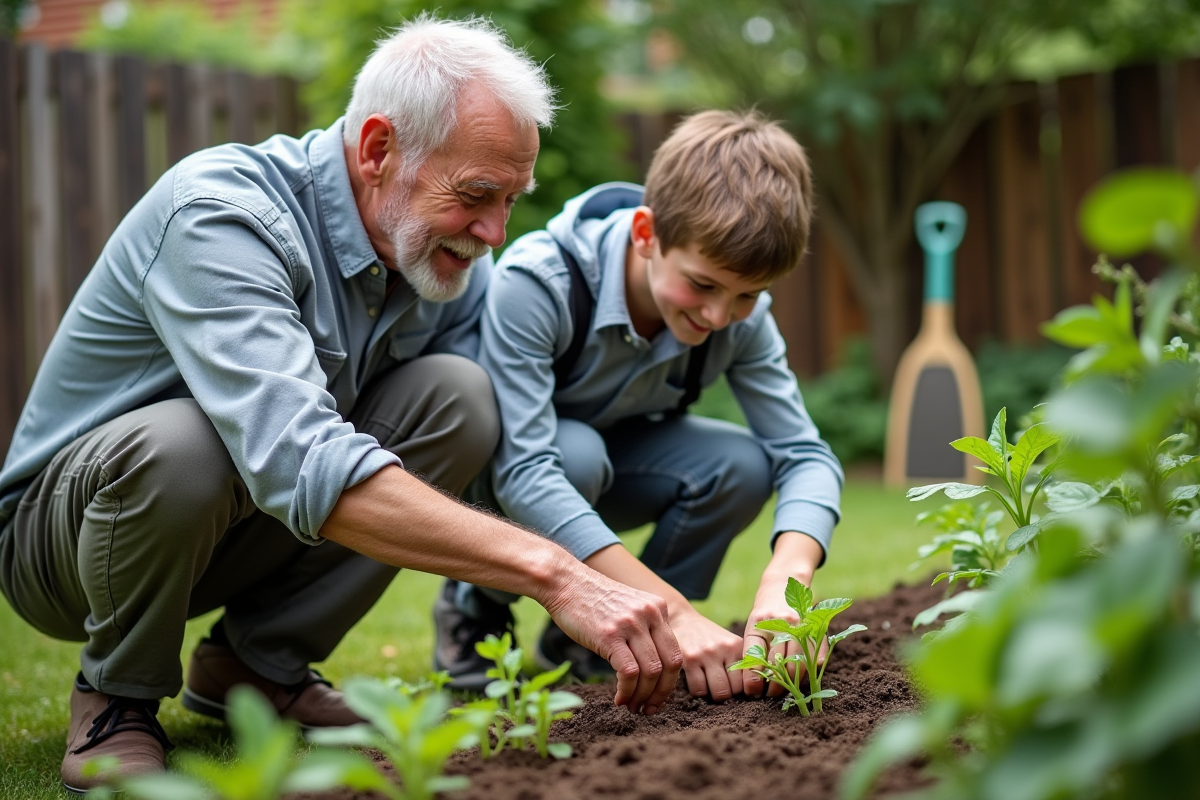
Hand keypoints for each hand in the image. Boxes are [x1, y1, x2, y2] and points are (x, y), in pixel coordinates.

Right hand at [541, 565, 682, 714]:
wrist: (564, 582)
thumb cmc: (592, 600)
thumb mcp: (629, 607)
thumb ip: (645, 629)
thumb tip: (652, 670)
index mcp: (658, 608)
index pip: (676, 653)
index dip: (670, 682)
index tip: (658, 697)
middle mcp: (649, 614)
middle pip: (670, 665)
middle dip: (661, 693)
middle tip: (649, 709)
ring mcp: (630, 624)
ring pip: (651, 672)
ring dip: (642, 696)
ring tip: (632, 707)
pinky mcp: (610, 635)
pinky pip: (629, 673)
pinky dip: (627, 692)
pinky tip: (619, 699)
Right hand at [671, 609, 746, 700]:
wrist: (683, 621)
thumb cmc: (709, 637)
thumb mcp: (728, 643)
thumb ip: (739, 661)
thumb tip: (751, 691)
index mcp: (737, 645)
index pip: (749, 679)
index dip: (743, 689)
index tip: (736, 688)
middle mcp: (724, 648)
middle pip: (734, 689)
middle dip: (729, 694)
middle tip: (721, 688)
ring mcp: (706, 654)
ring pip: (718, 693)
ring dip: (713, 695)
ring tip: (709, 685)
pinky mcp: (689, 659)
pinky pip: (698, 690)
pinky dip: (699, 692)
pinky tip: (698, 682)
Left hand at [742, 532, 824, 697]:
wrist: (783, 584)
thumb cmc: (765, 613)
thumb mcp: (754, 627)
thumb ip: (755, 652)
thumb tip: (754, 685)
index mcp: (758, 624)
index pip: (755, 657)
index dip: (753, 678)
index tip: (752, 692)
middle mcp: (779, 624)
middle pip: (779, 665)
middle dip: (774, 686)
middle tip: (769, 695)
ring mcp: (800, 625)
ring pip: (798, 663)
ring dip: (792, 683)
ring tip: (783, 691)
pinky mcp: (815, 627)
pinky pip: (815, 657)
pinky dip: (808, 672)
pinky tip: (800, 679)